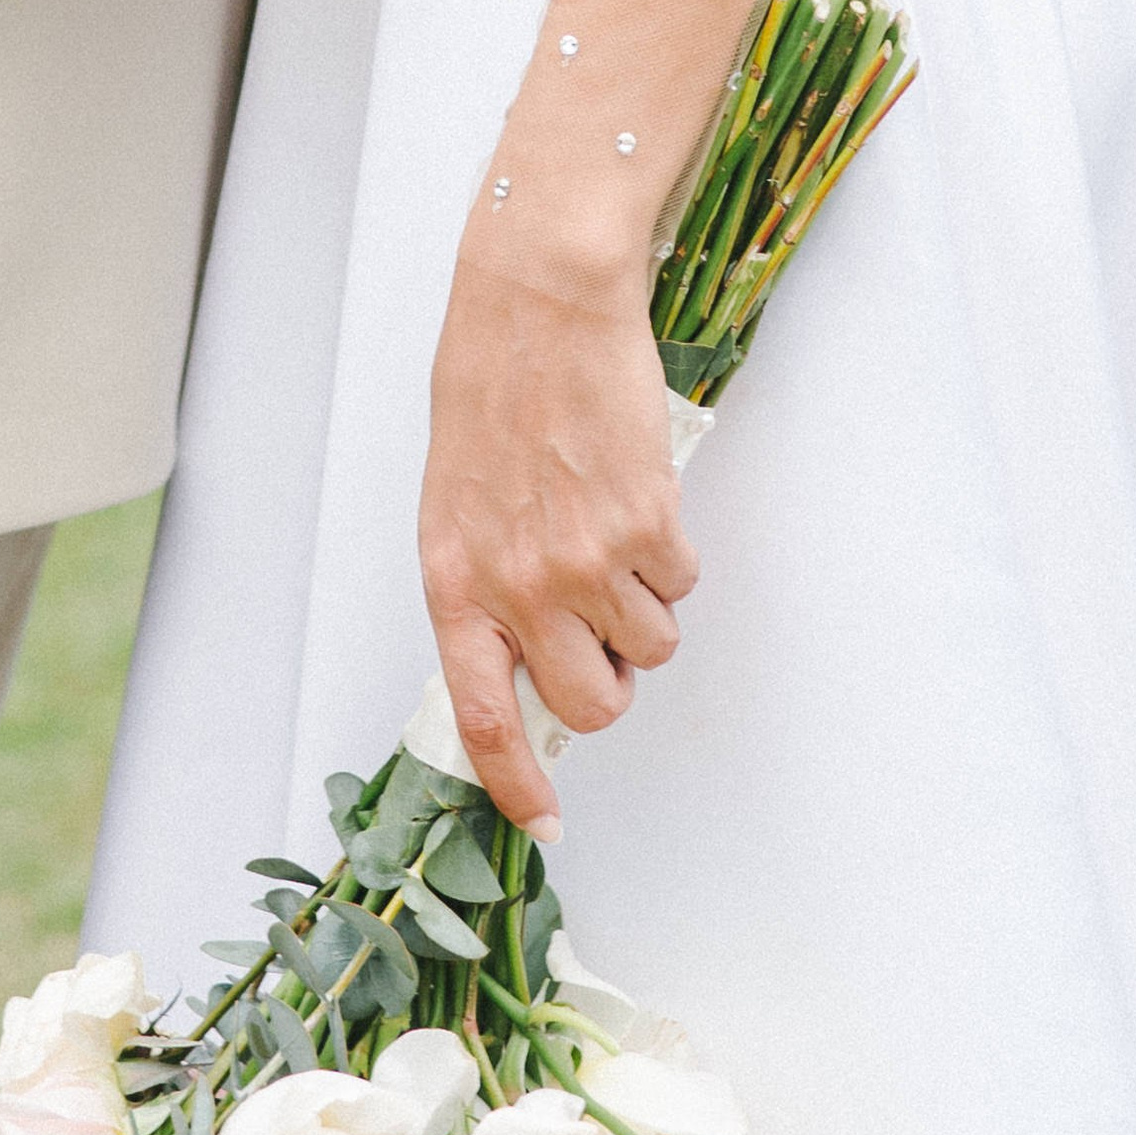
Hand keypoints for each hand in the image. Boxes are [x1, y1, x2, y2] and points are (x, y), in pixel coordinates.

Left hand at [418, 262, 697, 838]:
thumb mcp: (458, 510)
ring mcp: (584, 562)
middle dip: (609, 684)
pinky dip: (671, 558)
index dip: (517, 784)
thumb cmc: (492, 396)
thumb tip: (528, 666)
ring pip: (648, 649)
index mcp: (455, 585)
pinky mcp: (646, 527)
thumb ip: (487, 592)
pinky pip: (680, 587)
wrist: (539, 310)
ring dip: (644, 610)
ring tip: (615, 538)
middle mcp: (516, 587)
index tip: (544, 824)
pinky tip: (637, 501)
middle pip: (589, 705)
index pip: (483, 719)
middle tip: (602, 630)